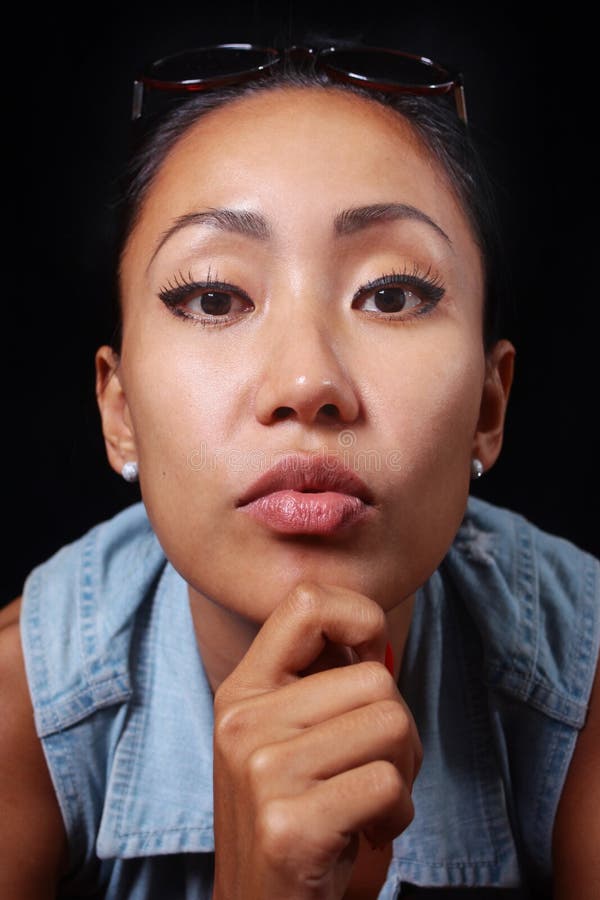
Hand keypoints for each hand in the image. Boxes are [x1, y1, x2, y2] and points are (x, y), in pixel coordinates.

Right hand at [212, 582, 421, 899]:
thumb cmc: (294, 817)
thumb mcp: (287, 738)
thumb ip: (319, 683)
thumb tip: (376, 633)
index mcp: (243, 691)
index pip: (306, 602)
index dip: (359, 616)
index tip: (371, 656)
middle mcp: (243, 722)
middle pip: (375, 678)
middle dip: (400, 728)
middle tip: (374, 769)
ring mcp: (261, 771)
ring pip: (391, 725)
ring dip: (403, 774)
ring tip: (367, 803)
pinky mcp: (288, 823)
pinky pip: (388, 784)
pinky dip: (397, 815)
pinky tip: (363, 835)